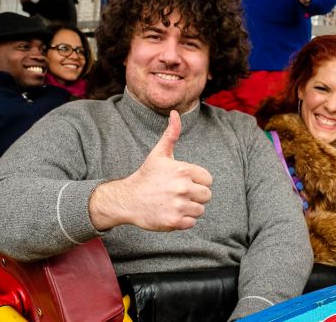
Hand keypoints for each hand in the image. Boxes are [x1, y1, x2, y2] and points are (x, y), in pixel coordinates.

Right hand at [89, 110, 212, 230]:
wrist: (128, 199)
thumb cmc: (146, 175)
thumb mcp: (159, 153)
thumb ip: (171, 134)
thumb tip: (175, 113)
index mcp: (183, 170)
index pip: (208, 180)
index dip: (197, 181)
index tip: (183, 182)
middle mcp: (183, 188)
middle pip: (206, 195)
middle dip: (195, 195)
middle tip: (178, 194)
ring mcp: (179, 205)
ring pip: (200, 210)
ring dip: (190, 208)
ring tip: (174, 203)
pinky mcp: (174, 222)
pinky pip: (191, 222)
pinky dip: (183, 220)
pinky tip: (170, 212)